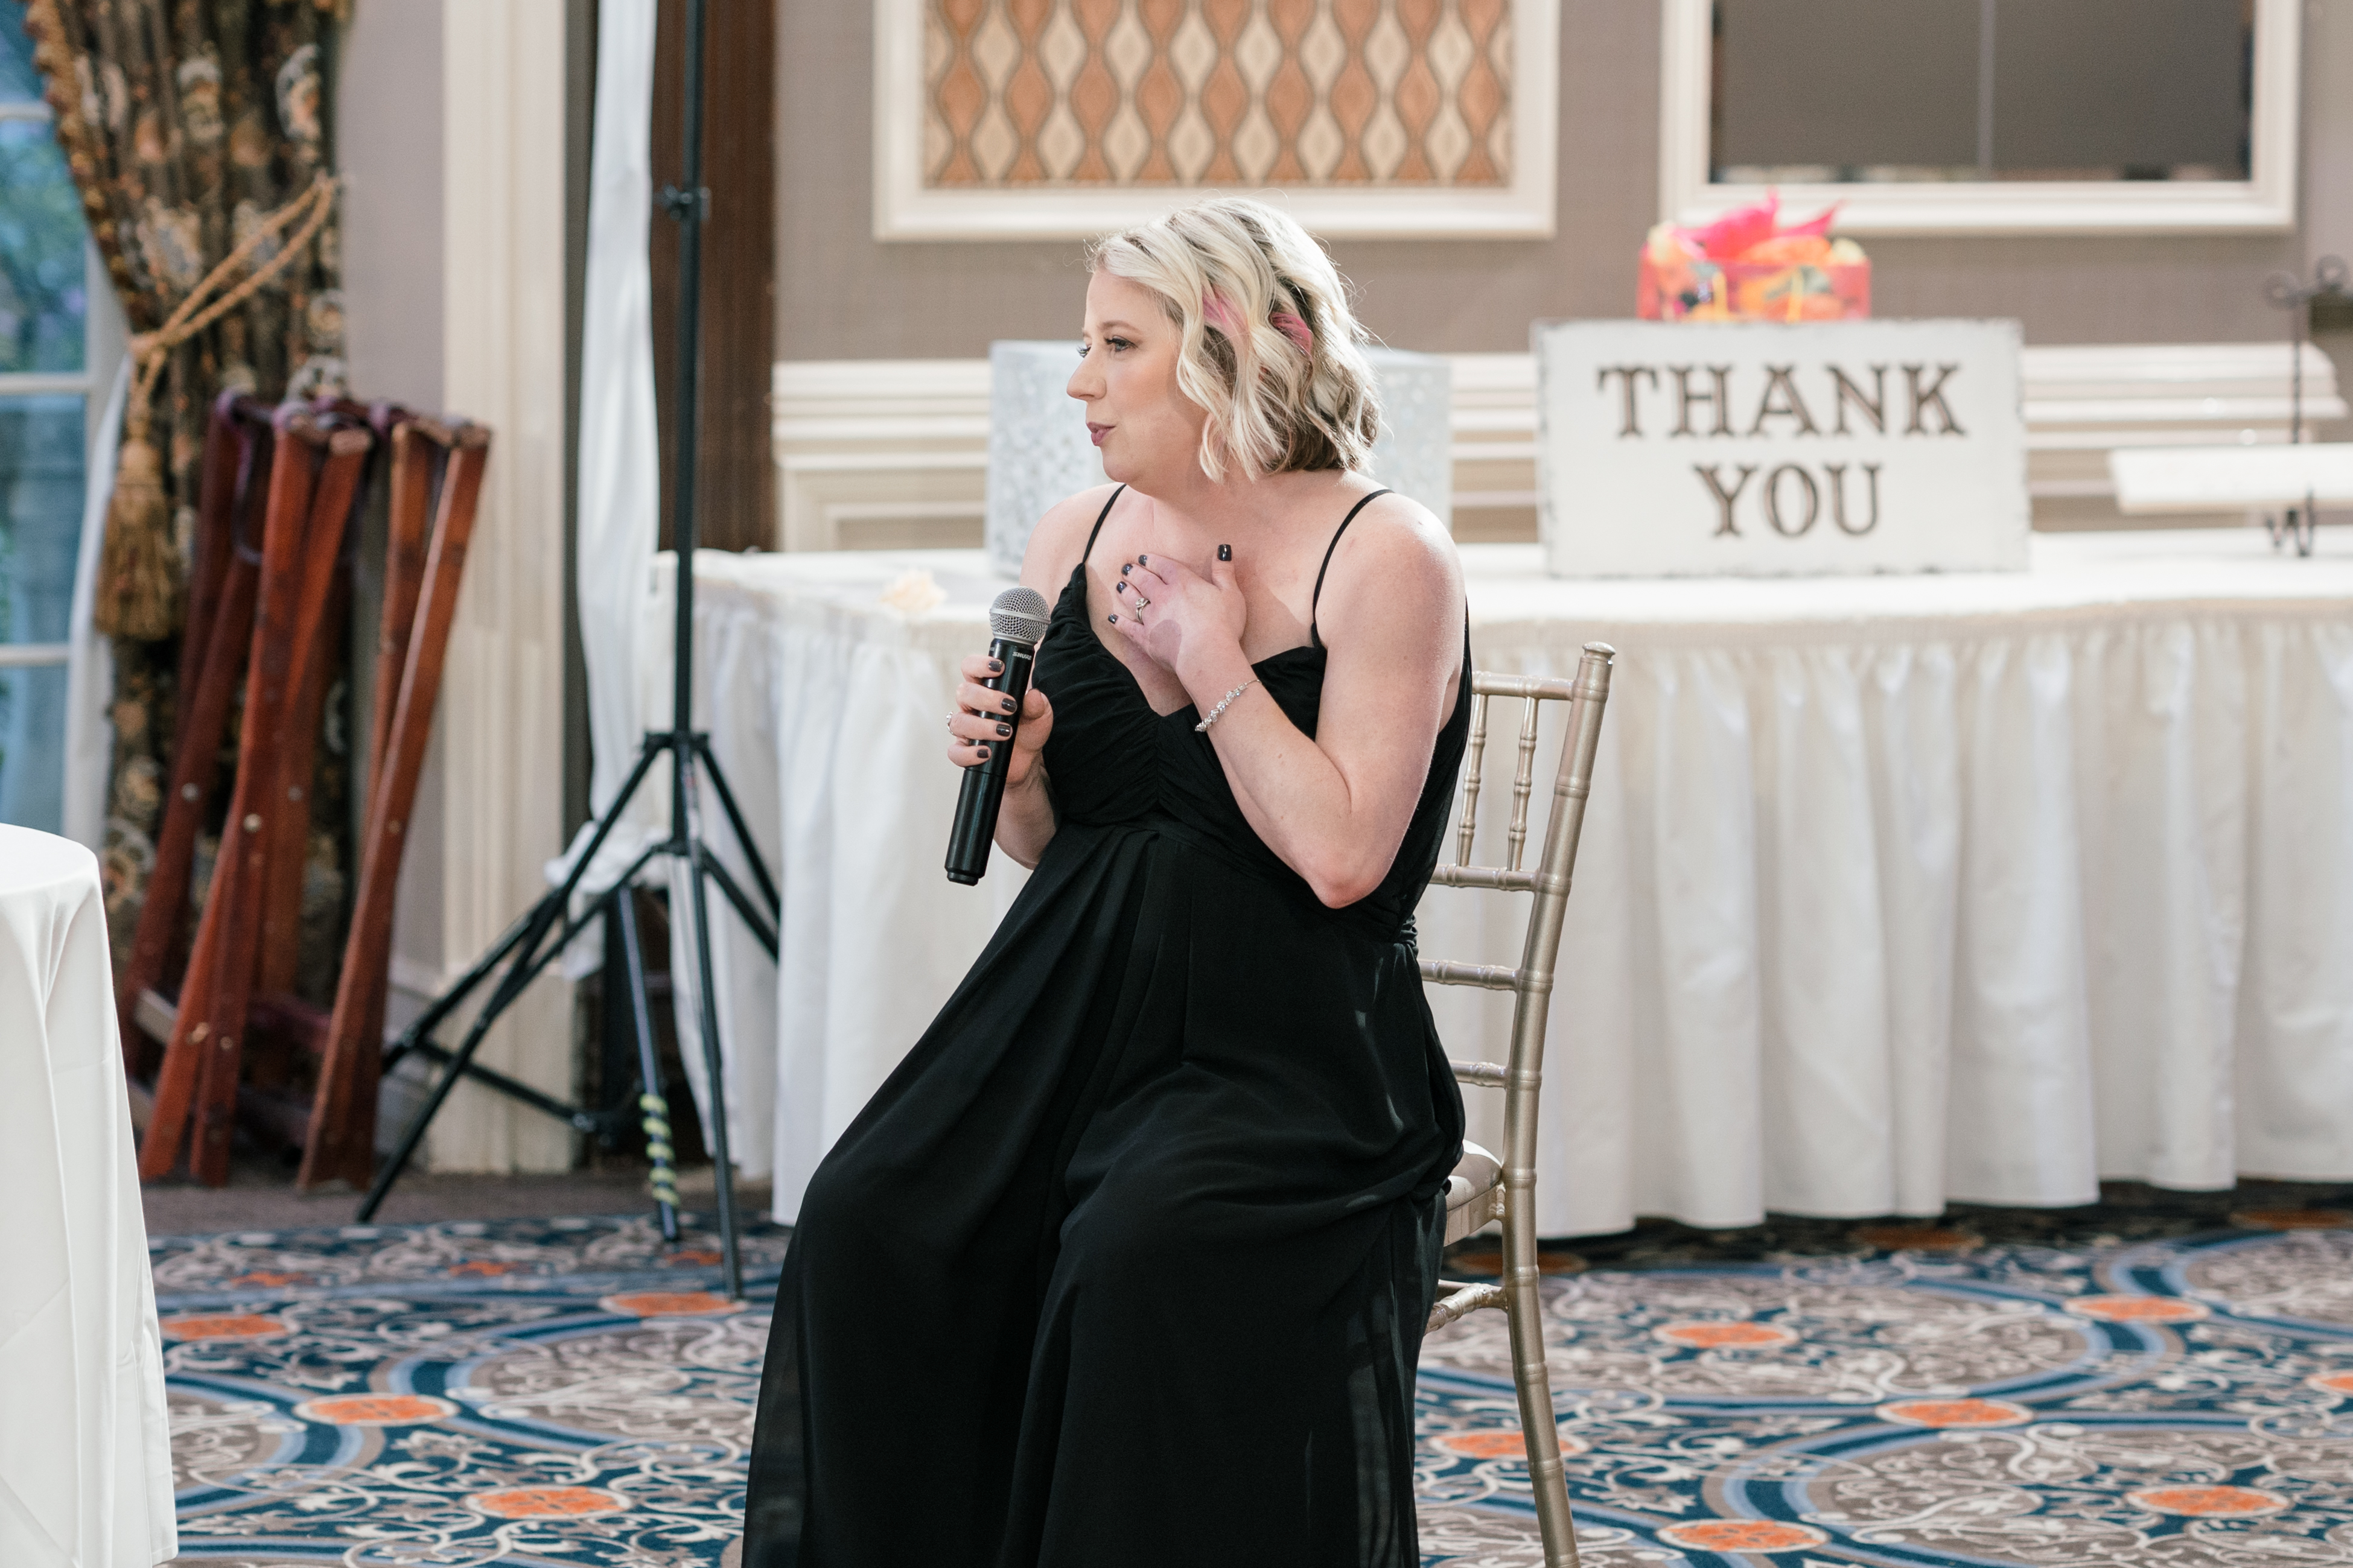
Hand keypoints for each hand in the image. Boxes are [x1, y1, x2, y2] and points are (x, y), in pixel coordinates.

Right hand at [947, 652, 1052, 787]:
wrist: (1028, 757)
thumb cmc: (1029, 729)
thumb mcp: (1039, 715)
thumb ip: (1037, 704)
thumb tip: (1033, 695)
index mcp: (985, 688)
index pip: (971, 668)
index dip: (979, 664)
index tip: (999, 668)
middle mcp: (971, 706)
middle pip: (964, 692)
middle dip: (986, 698)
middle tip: (1009, 707)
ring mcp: (966, 729)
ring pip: (959, 722)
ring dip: (982, 726)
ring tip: (1005, 732)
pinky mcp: (965, 751)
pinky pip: (956, 752)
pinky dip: (969, 753)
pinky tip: (986, 753)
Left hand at [1108, 546, 1244, 680]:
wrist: (1206, 655)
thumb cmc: (1223, 625)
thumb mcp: (1231, 594)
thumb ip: (1223, 571)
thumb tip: (1222, 548)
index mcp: (1183, 583)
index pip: (1163, 565)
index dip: (1152, 560)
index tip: (1143, 558)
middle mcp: (1163, 596)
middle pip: (1144, 579)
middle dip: (1135, 572)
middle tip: (1127, 568)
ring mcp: (1152, 618)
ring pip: (1134, 600)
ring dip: (1126, 591)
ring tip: (1120, 585)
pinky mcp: (1146, 639)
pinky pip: (1128, 628)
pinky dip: (1119, 623)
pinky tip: (1112, 619)